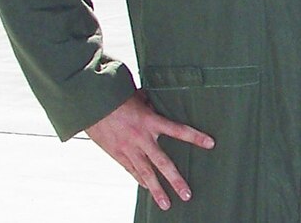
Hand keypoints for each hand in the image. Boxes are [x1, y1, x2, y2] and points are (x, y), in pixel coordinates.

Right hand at [84, 90, 214, 210]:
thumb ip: (152, 105)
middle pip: (162, 163)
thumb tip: (159, 105)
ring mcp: (128, 149)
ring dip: (157, 191)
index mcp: (149, 120)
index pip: (178, 130)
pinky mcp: (117, 154)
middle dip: (175, 180)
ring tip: (166, 205)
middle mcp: (141, 138)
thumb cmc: (115, 96)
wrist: (89, 104)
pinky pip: (132, 171)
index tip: (211, 143)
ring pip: (145, 174)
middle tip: (187, 195)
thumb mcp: (138, 96)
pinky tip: (149, 189)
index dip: (195, 137)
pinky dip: (141, 181)